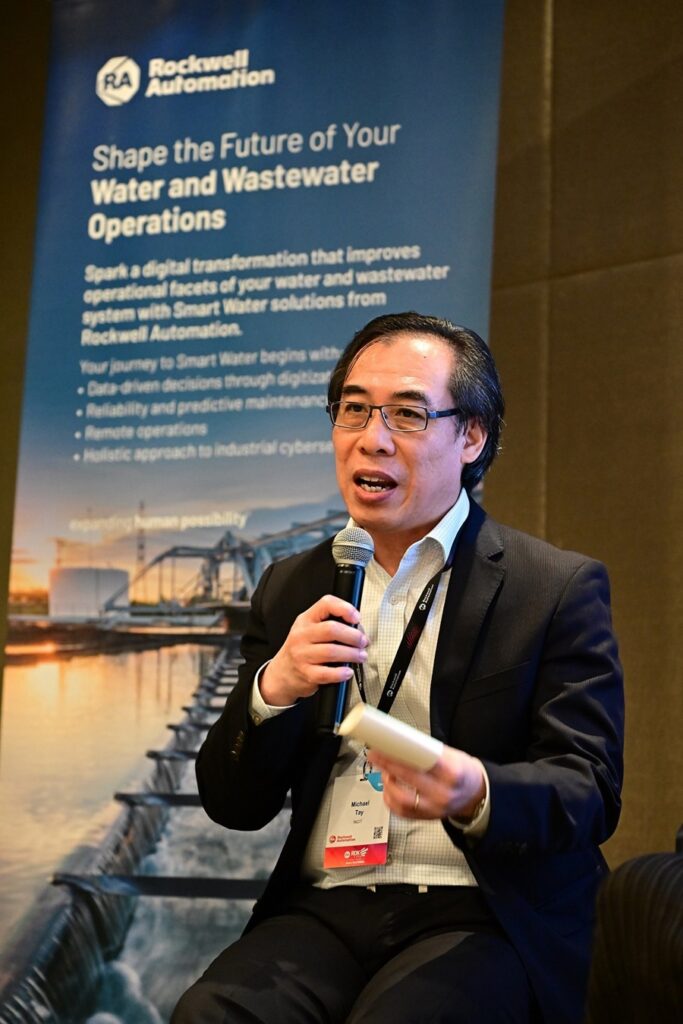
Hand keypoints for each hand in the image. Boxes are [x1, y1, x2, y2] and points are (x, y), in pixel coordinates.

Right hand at [260, 595, 367, 706]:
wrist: (282, 673)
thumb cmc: (301, 649)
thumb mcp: (309, 629)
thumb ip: (329, 624)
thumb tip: (357, 629)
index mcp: (306, 620)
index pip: (325, 604)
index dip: (344, 608)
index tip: (356, 617)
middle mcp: (302, 635)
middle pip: (332, 629)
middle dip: (353, 636)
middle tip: (363, 641)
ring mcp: (302, 654)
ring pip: (332, 652)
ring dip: (352, 654)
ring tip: (360, 656)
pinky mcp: (306, 673)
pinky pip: (327, 673)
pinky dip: (341, 673)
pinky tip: (348, 671)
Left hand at [368, 745, 485, 821]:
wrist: (475, 796)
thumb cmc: (463, 772)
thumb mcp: (453, 755)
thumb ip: (429, 750)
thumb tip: (402, 742)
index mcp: (452, 773)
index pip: (422, 761)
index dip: (401, 753)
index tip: (386, 746)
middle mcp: (443, 793)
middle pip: (409, 778)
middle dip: (388, 765)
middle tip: (375, 755)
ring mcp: (434, 809)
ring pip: (403, 799)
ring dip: (388, 784)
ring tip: (384, 771)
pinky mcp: (426, 818)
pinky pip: (402, 812)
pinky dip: (390, 799)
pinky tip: (387, 788)